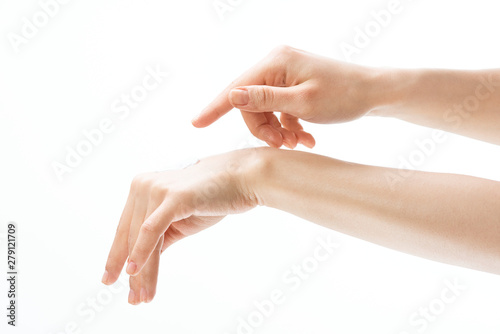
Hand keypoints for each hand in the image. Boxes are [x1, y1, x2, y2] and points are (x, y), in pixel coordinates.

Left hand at [101, 149, 261, 303]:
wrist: (241, 178)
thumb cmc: (212, 197)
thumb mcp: (179, 220)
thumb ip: (159, 237)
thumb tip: (141, 263)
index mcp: (142, 188)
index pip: (125, 228)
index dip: (117, 256)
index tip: (114, 280)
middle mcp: (143, 185)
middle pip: (129, 236)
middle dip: (131, 271)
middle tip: (132, 299)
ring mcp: (156, 189)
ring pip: (140, 238)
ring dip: (141, 271)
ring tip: (141, 296)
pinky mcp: (172, 197)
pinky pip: (151, 230)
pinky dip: (142, 252)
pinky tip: (135, 272)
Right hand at [192, 45, 379, 148]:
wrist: (374, 93)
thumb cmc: (343, 96)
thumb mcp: (303, 102)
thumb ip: (265, 99)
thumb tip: (231, 96)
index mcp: (276, 62)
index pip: (236, 88)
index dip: (215, 108)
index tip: (195, 124)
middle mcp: (277, 64)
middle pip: (251, 104)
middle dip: (264, 129)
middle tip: (284, 146)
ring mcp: (285, 75)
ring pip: (265, 111)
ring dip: (278, 131)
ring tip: (299, 144)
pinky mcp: (294, 86)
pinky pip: (280, 110)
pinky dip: (289, 127)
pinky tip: (305, 138)